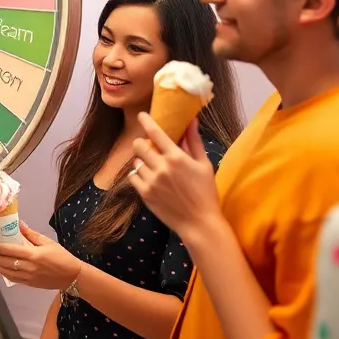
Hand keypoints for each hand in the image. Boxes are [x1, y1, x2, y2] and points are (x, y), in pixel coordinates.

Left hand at [0, 222, 81, 289]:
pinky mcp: (29, 284)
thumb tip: (19, 224)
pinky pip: (13, 279)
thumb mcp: (48, 242)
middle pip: (5, 261)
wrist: (72, 276)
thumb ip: (31, 235)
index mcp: (33, 255)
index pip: (10, 250)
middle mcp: (28, 267)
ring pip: (6, 272)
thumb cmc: (61, 257)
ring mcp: (28, 277)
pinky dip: (5, 273)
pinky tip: (2, 268)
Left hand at [130, 116, 222, 242]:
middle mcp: (161, 167)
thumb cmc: (205, 192)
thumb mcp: (204, 165)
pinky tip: (149, 179)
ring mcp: (151, 181)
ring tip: (154, 168)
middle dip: (142, 144)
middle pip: (139, 146)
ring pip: (136, 162)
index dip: (146, 121)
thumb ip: (194, 141)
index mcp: (176, 158)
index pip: (156, 133)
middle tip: (149, 148)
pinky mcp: (145, 194)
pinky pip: (133, 177)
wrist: (199, 223)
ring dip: (142, 161)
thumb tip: (191, 120)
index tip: (141, 115)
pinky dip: (139, 175)